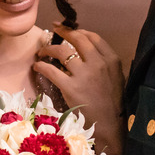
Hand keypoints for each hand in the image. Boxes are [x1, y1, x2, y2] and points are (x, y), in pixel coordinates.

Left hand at [34, 24, 123, 154]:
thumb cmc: (113, 103)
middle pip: (77, 39)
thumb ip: (106, 62)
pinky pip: (51, 70)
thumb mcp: (117, 77)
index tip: (70, 30)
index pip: (93, 37)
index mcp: (111, 60)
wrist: (109, 125)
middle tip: (54, 30)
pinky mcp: (70, 87)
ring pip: (61, 51)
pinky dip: (41, 66)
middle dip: (63, 32)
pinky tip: (37, 66)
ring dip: (48, 48)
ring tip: (42, 51)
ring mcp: (83, 74)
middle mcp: (98, 63)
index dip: (79, 31)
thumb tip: (88, 50)